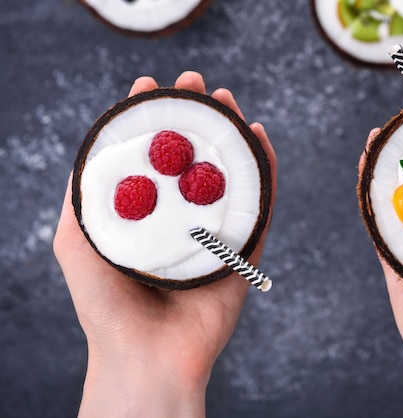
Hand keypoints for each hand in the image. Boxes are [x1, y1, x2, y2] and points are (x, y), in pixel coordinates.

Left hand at [54, 71, 275, 417]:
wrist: (147, 357)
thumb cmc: (106, 307)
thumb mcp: (76, 244)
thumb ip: (80, 201)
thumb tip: (86, 155)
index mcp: (146, 214)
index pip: (151, 155)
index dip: (151, 118)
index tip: (150, 86)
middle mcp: (181, 217)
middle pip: (192, 156)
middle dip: (195, 116)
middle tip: (196, 84)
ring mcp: (214, 231)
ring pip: (228, 173)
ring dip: (230, 134)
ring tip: (227, 101)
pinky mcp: (243, 249)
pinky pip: (260, 204)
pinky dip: (264, 171)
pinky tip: (259, 139)